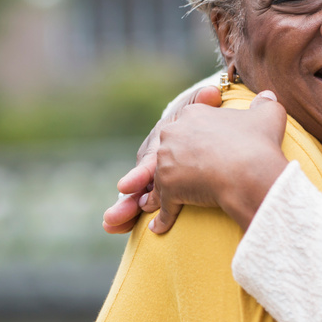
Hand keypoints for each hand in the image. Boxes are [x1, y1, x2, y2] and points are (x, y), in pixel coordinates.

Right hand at [101, 85, 221, 233]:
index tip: (128, 186)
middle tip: (113, 213)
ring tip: (110, 223)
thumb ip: (203, 101)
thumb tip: (211, 94)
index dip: (141, 174)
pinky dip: (126, 217)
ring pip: (135, 194)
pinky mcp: (157, 189)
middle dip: (127, 197)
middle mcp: (151, 158)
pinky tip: (112, 227)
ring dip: (123, 208)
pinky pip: (141, 204)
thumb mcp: (200, 107)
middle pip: (138, 181)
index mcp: (160, 141)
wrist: (196, 129)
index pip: (150, 160)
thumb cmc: (197, 118)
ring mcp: (151, 175)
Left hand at [150, 90, 288, 232]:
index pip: (190, 125)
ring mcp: (167, 161)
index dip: (199, 140)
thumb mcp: (269, 114)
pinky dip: (162, 217)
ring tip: (174, 204)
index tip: (206, 151)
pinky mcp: (168, 188)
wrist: (249, 173)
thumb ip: (266, 103)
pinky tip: (160, 228)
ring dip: (166, 192)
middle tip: (191, 177)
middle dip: (178, 163)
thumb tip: (268, 96)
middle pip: (172, 150)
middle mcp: (174, 134)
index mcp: (193, 114)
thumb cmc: (258, 143)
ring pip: (163, 178)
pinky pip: (163, 205)